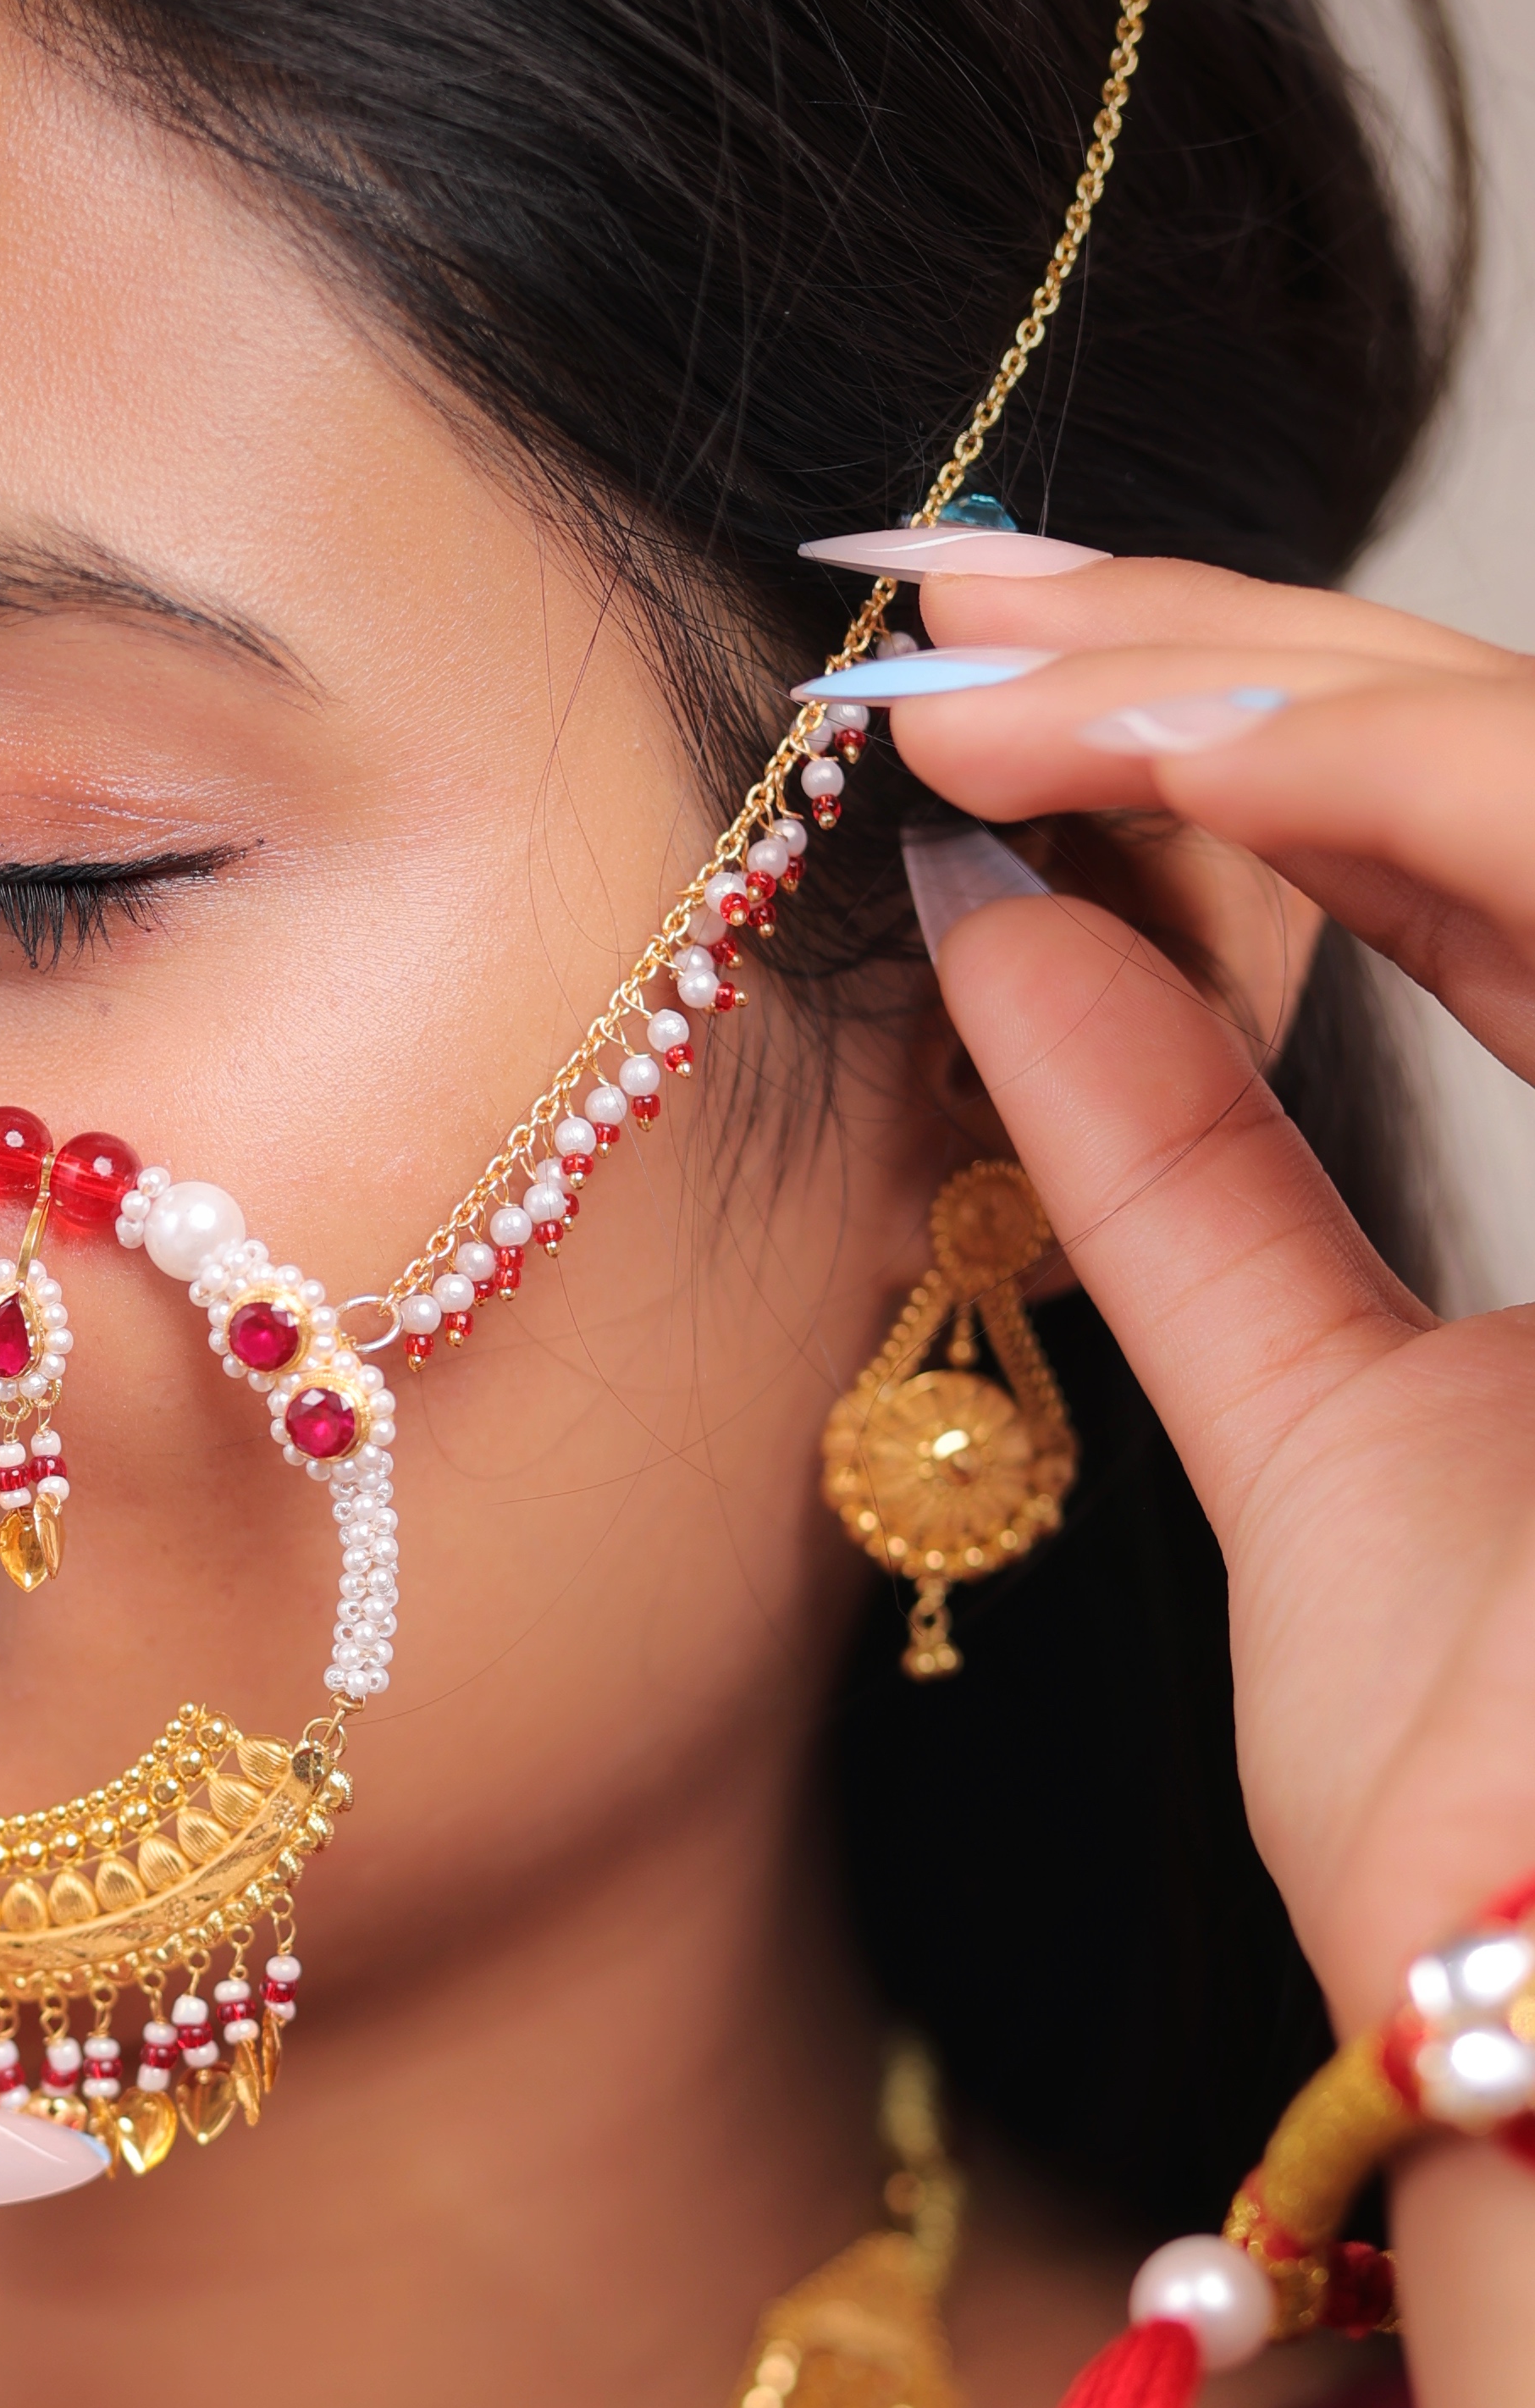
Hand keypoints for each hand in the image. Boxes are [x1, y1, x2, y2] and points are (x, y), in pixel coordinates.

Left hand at [876, 558, 1534, 2022]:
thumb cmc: (1476, 1809)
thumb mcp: (1301, 1424)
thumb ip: (1184, 1166)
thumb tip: (1012, 926)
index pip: (1466, 854)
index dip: (1231, 730)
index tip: (969, 680)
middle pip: (1498, 759)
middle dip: (1206, 642)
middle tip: (929, 598)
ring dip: (1247, 676)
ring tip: (976, 665)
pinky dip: (1362, 773)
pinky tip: (1137, 740)